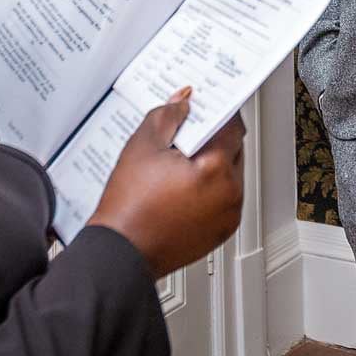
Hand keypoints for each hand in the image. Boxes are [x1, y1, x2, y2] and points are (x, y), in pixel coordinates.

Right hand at [88, 88, 245, 271]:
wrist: (121, 253)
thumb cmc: (129, 208)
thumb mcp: (142, 147)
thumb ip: (167, 115)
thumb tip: (182, 102)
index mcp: (217, 169)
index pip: (232, 126)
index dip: (219, 111)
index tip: (208, 107)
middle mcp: (230, 194)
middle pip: (234, 150)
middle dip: (215, 137)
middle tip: (189, 133)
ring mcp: (228, 216)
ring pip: (231, 175)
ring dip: (215, 163)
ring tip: (182, 163)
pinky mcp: (221, 232)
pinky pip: (225, 199)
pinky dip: (212, 189)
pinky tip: (184, 187)